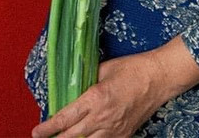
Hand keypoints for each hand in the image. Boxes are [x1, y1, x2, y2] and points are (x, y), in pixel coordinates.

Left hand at [30, 40, 198, 137]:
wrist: (161, 77)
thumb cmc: (135, 68)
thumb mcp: (106, 68)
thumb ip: (88, 80)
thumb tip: (75, 87)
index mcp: (95, 98)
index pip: (64, 119)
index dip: (47, 128)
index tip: (37, 131)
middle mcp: (102, 117)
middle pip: (70, 137)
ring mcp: (113, 129)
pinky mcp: (124, 134)